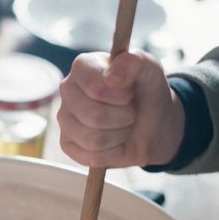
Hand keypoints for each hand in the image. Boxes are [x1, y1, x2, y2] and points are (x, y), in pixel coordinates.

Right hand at [57, 49, 183, 167]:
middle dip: (123, 117)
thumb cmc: (147, 93)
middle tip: (129, 111)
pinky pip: (91, 156)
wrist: (154, 123)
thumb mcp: (151, 70)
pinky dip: (112, 153)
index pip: (96, 88)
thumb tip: (111, 78)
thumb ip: (134, 62)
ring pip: (93, 139)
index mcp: (84, 67)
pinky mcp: (67, 144)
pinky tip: (115, 140)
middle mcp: (68, 90)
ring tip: (123, 125)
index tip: (130, 93)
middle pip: (94, 116)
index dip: (121, 96)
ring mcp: (64, 119)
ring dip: (119, 135)